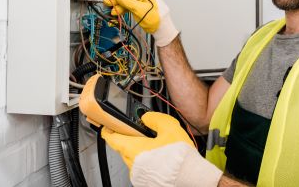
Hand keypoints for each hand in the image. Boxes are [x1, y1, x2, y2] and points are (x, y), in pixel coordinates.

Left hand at [101, 112, 221, 186]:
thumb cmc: (180, 157)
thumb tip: (146, 117)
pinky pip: (141, 168)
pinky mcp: (146, 182)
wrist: (191, 178)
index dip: (109, 130)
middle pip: (124, 148)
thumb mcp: (169, 128)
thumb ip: (154, 119)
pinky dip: (146, 161)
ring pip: (133, 158)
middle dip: (131, 139)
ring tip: (157, 145)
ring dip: (140, 150)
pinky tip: (160, 157)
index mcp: (134, 149)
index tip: (107, 126)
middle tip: (143, 132)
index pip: (112, 139)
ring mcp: (139, 175)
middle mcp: (132, 164)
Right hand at [104, 0, 178, 45]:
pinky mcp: (139, 9)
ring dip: (118, 6)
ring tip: (111, 10)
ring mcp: (141, 3)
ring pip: (126, 2)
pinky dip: (122, 11)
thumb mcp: (141, 10)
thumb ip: (129, 3)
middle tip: (107, 1)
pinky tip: (116, 13)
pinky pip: (128, 8)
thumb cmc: (157, 19)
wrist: (162, 30)